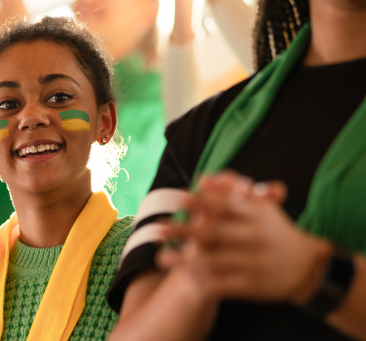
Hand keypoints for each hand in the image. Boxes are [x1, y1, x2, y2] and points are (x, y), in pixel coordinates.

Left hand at [157, 172, 329, 302]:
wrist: (307, 267)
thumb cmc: (273, 230)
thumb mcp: (259, 207)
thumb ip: (230, 192)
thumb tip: (200, 178)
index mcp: (258, 215)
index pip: (226, 204)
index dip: (201, 202)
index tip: (178, 200)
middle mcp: (258, 238)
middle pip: (215, 233)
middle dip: (184, 231)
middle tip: (159, 229)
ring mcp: (256, 263)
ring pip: (215, 261)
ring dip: (185, 260)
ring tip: (161, 258)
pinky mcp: (254, 286)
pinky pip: (224, 284)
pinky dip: (202, 280)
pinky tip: (183, 276)